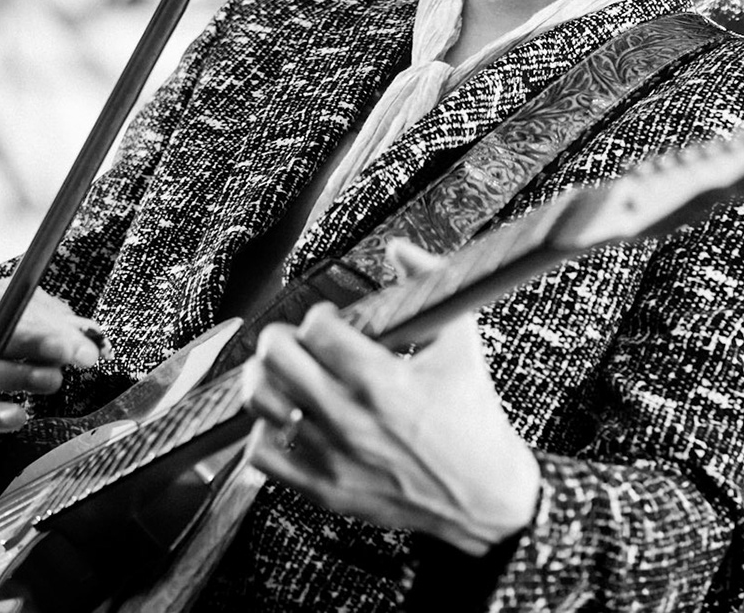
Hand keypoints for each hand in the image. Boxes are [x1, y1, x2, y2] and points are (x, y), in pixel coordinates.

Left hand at [243, 241, 541, 554]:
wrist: (483, 495)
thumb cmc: (472, 414)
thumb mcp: (461, 342)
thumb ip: (430, 284)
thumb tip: (399, 247)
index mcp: (381, 379)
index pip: (317, 328)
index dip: (321, 316)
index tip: (334, 323)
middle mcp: (349, 417)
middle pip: (276, 358)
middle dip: (284, 338)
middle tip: (299, 342)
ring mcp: (331, 456)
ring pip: (260, 403)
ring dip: (266, 380)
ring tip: (284, 376)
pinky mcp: (323, 488)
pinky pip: (260, 455)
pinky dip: (264, 431)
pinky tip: (287, 420)